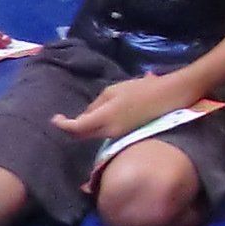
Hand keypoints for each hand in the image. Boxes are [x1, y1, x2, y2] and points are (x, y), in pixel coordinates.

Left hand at [53, 71, 199, 144]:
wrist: (170, 97)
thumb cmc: (142, 89)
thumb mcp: (114, 91)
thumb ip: (97, 104)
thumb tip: (85, 115)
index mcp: (104, 118)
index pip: (76, 128)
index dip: (63, 125)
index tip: (55, 119)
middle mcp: (109, 131)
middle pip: (82, 136)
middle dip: (70, 129)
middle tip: (62, 119)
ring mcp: (118, 135)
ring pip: (93, 136)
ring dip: (83, 129)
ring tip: (78, 117)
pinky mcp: (126, 135)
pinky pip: (104, 134)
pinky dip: (96, 129)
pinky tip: (95, 120)